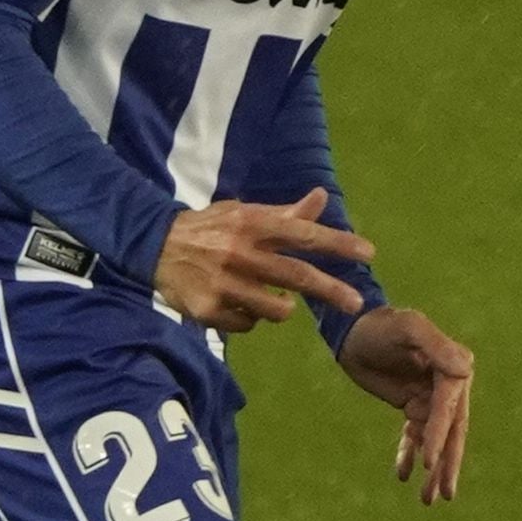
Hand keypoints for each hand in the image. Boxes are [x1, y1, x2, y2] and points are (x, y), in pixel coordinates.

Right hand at [148, 192, 381, 338]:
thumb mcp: (245, 213)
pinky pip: (248, 324)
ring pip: (275, 308)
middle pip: (296, 275)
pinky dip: (251, 317)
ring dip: (283, 307)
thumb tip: (322, 196)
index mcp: (252, 224)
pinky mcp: (208, 309)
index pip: (303, 234)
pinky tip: (237, 303)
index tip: (368, 253)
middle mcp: (239, 252)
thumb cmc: (211, 228)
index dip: (337, 243)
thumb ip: (286, 213)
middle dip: (331, 290)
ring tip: (274, 298)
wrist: (154, 246)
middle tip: (356, 304)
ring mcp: (223, 284)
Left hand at [339, 305, 475, 502]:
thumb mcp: (408, 329)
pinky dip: (408, 454)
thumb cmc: (381, 325)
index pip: (448, 409)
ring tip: (426, 499)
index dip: (439, 437)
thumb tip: (466, 369)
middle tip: (445, 495)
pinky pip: (414, 436)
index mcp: (453, 368)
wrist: (353, 329)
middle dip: (446, 465)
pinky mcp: (412, 404)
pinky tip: (402, 475)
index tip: (428, 463)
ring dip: (432, 470)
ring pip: (434, 440)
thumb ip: (435, 346)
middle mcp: (448, 385)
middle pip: (450, 432)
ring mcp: (431, 397)